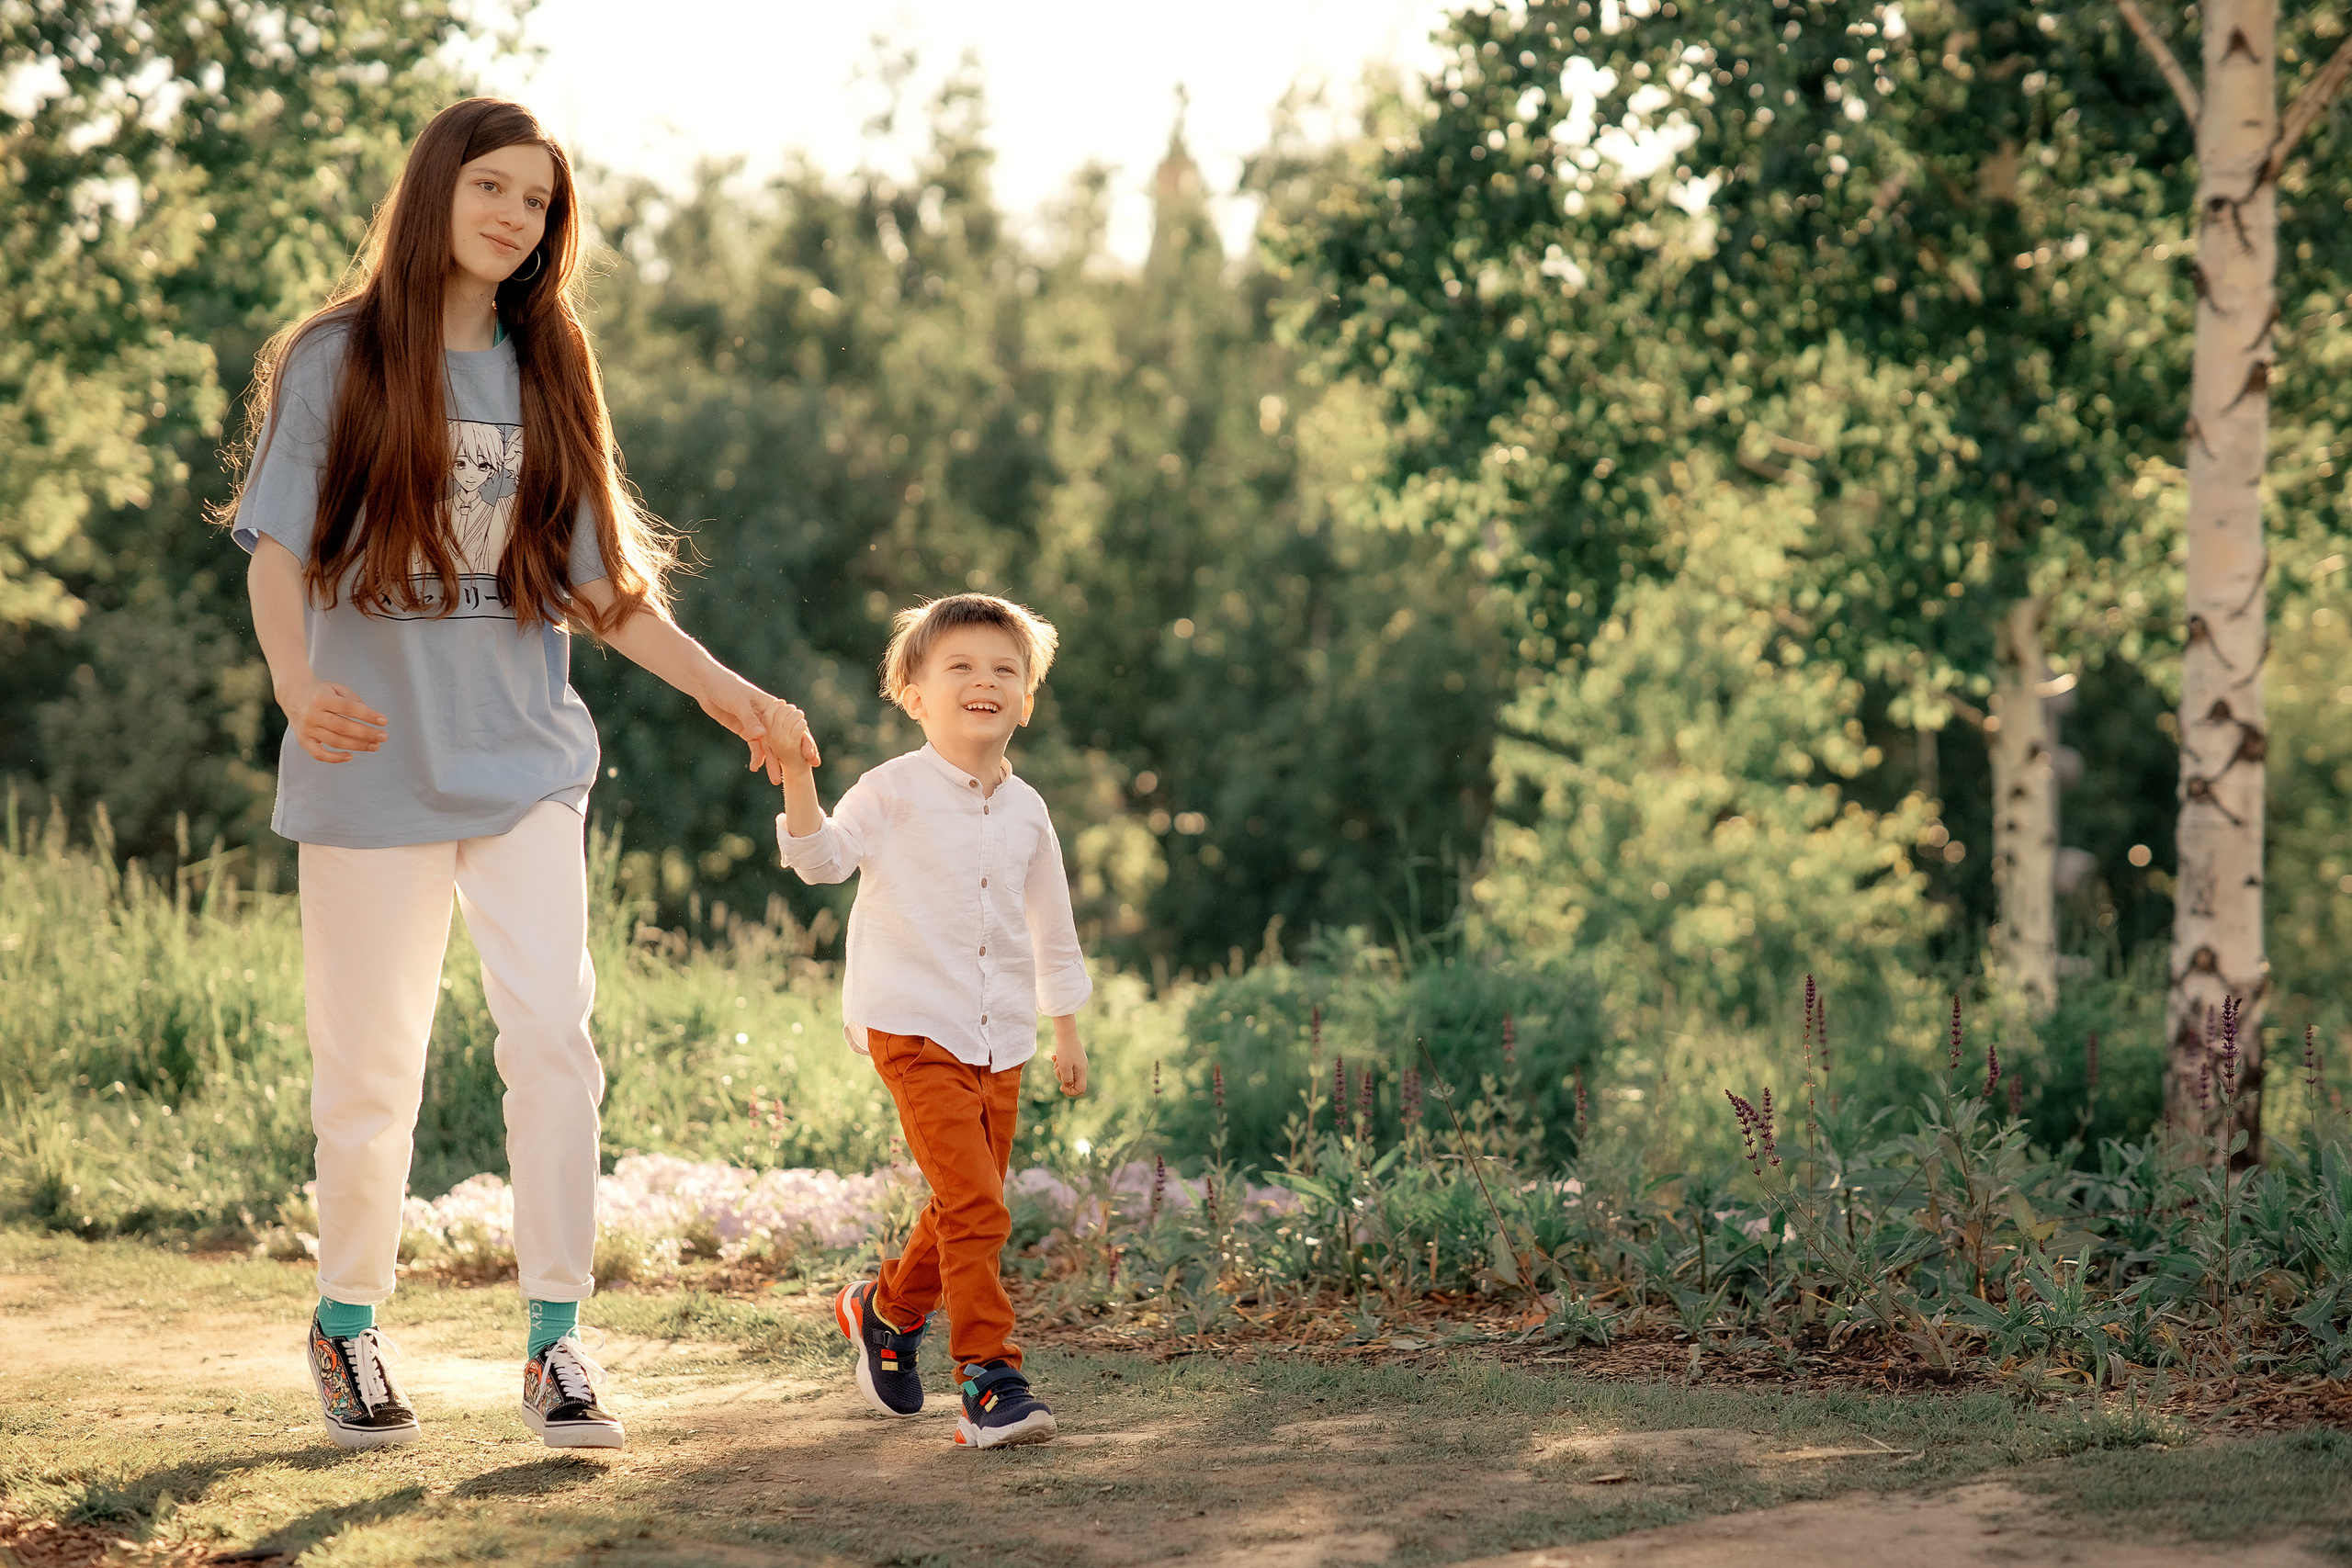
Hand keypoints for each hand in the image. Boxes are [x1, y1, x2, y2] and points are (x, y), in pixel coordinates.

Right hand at [279, 677, 385, 763]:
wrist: (293, 694)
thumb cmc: (321, 692)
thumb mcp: (336, 688)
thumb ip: (353, 700)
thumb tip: (370, 715)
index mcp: (321, 698)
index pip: (348, 708)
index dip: (367, 715)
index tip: (384, 721)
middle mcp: (312, 714)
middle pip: (342, 727)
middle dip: (366, 733)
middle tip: (383, 737)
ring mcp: (307, 729)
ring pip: (334, 741)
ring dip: (357, 745)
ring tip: (375, 746)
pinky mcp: (303, 740)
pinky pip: (318, 754)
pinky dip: (334, 758)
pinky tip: (350, 757)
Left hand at [698, 681, 818, 784]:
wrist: (706, 684)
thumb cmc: (725, 686)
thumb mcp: (738, 702)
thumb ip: (750, 720)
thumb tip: (762, 736)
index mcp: (773, 707)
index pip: (794, 726)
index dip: (804, 741)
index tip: (810, 757)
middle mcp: (768, 718)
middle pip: (785, 740)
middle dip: (792, 757)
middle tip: (800, 773)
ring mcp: (757, 725)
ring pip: (770, 747)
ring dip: (773, 762)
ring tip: (775, 780)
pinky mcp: (745, 731)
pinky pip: (755, 747)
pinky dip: (757, 757)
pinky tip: (756, 768)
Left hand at [1053, 1036, 1089, 1097]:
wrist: (1066, 1033)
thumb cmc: (1065, 1050)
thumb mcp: (1064, 1066)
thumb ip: (1067, 1079)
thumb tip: (1068, 1085)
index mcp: (1082, 1071)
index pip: (1080, 1089)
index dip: (1070, 1092)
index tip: (1060, 1087)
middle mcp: (1082, 1068)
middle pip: (1071, 1081)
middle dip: (1061, 1076)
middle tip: (1058, 1067)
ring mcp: (1078, 1063)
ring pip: (1067, 1073)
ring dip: (1059, 1068)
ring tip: (1057, 1059)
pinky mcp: (1073, 1057)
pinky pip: (1065, 1065)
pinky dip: (1059, 1063)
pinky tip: (1054, 1057)